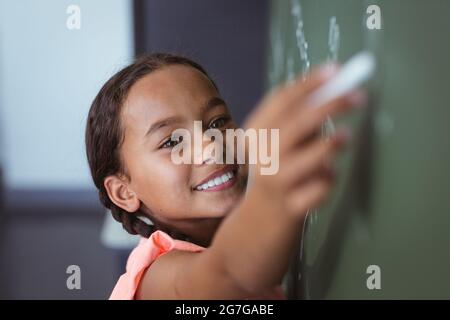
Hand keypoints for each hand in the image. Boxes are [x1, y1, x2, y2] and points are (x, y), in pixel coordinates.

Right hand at [243, 65, 365, 219]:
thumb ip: (301, 117)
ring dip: (331, 144)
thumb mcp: (280, 140)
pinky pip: (320, 188)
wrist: (261, 217)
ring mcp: (275, 181)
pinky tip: (326, 178)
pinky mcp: (290, 206)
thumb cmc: (278, 168)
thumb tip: (338, 86)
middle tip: (359, 96)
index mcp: (257, 131)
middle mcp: (262, 154)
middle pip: (296, 122)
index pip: (281, 99)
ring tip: (345, 137)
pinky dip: (329, 179)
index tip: (336, 69)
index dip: (309, 83)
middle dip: (331, 105)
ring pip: (308, 158)